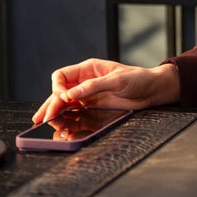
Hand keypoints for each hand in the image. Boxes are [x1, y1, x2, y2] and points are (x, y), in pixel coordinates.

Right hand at [32, 58, 179, 123]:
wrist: (153, 91)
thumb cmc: (139, 78)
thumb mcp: (117, 80)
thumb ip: (93, 86)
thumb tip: (70, 94)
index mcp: (88, 69)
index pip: (62, 76)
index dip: (58, 87)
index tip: (63, 98)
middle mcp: (85, 82)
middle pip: (59, 92)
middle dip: (50, 104)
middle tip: (43, 118)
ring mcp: (88, 96)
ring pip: (64, 105)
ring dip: (55, 113)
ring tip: (45, 123)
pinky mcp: (93, 109)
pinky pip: (75, 114)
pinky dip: (66, 120)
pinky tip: (61, 127)